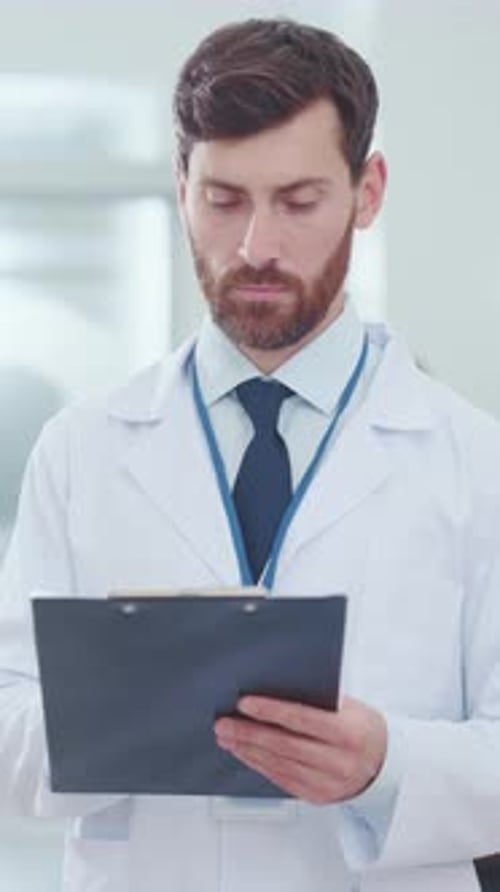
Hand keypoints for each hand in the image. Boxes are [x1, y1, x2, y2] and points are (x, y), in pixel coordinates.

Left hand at [214, 695, 386, 803]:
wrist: (385, 762)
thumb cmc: (362, 726)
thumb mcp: (349, 706)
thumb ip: (317, 699)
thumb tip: (274, 685)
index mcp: (349, 733)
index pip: (302, 720)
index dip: (270, 711)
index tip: (244, 703)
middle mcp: (339, 762)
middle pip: (284, 746)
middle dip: (249, 733)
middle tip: (224, 723)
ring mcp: (328, 784)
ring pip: (279, 765)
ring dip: (248, 750)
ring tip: (227, 736)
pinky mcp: (317, 797)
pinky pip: (281, 779)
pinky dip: (259, 764)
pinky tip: (245, 752)